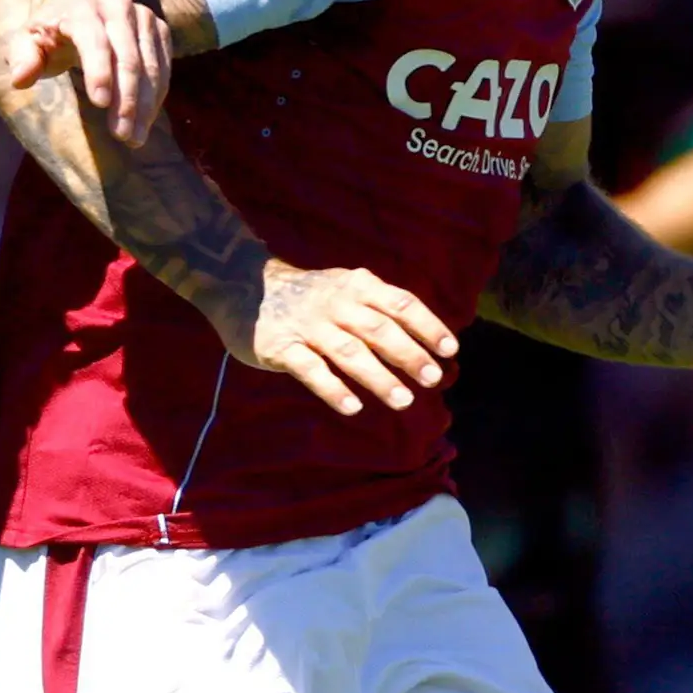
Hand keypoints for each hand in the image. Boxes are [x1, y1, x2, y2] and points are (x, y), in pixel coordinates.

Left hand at [0, 0, 173, 144]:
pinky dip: (156, 96)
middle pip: (128, 56)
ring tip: (134, 139)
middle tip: (122, 135)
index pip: (94, 40)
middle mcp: (117, 7)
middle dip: (127, 98)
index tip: (99, 105)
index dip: (98, 71)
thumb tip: (19, 79)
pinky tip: (145, 121)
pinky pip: (163, 66)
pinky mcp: (159, 29)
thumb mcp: (28, 39)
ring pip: (150, 64)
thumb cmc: (52, 30)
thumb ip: (22, 57)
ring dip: (145, 104)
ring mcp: (143, 16)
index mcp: (82, 8)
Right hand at [237, 262, 457, 416]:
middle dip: (409, 355)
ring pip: (350, 352)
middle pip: (380, 329)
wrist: (243, 285)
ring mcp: (308, 325)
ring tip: (403, 400)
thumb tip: (424, 344)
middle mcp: (336, 302)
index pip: (401, 303)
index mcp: (357, 285)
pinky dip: (333, 389)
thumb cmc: (308, 296)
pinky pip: (311, 370)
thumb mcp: (345, 287)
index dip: (427, 327)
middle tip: (432, 379)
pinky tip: (353, 407)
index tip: (449, 351)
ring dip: (379, 378)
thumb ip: (378, 308)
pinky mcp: (281, 346)